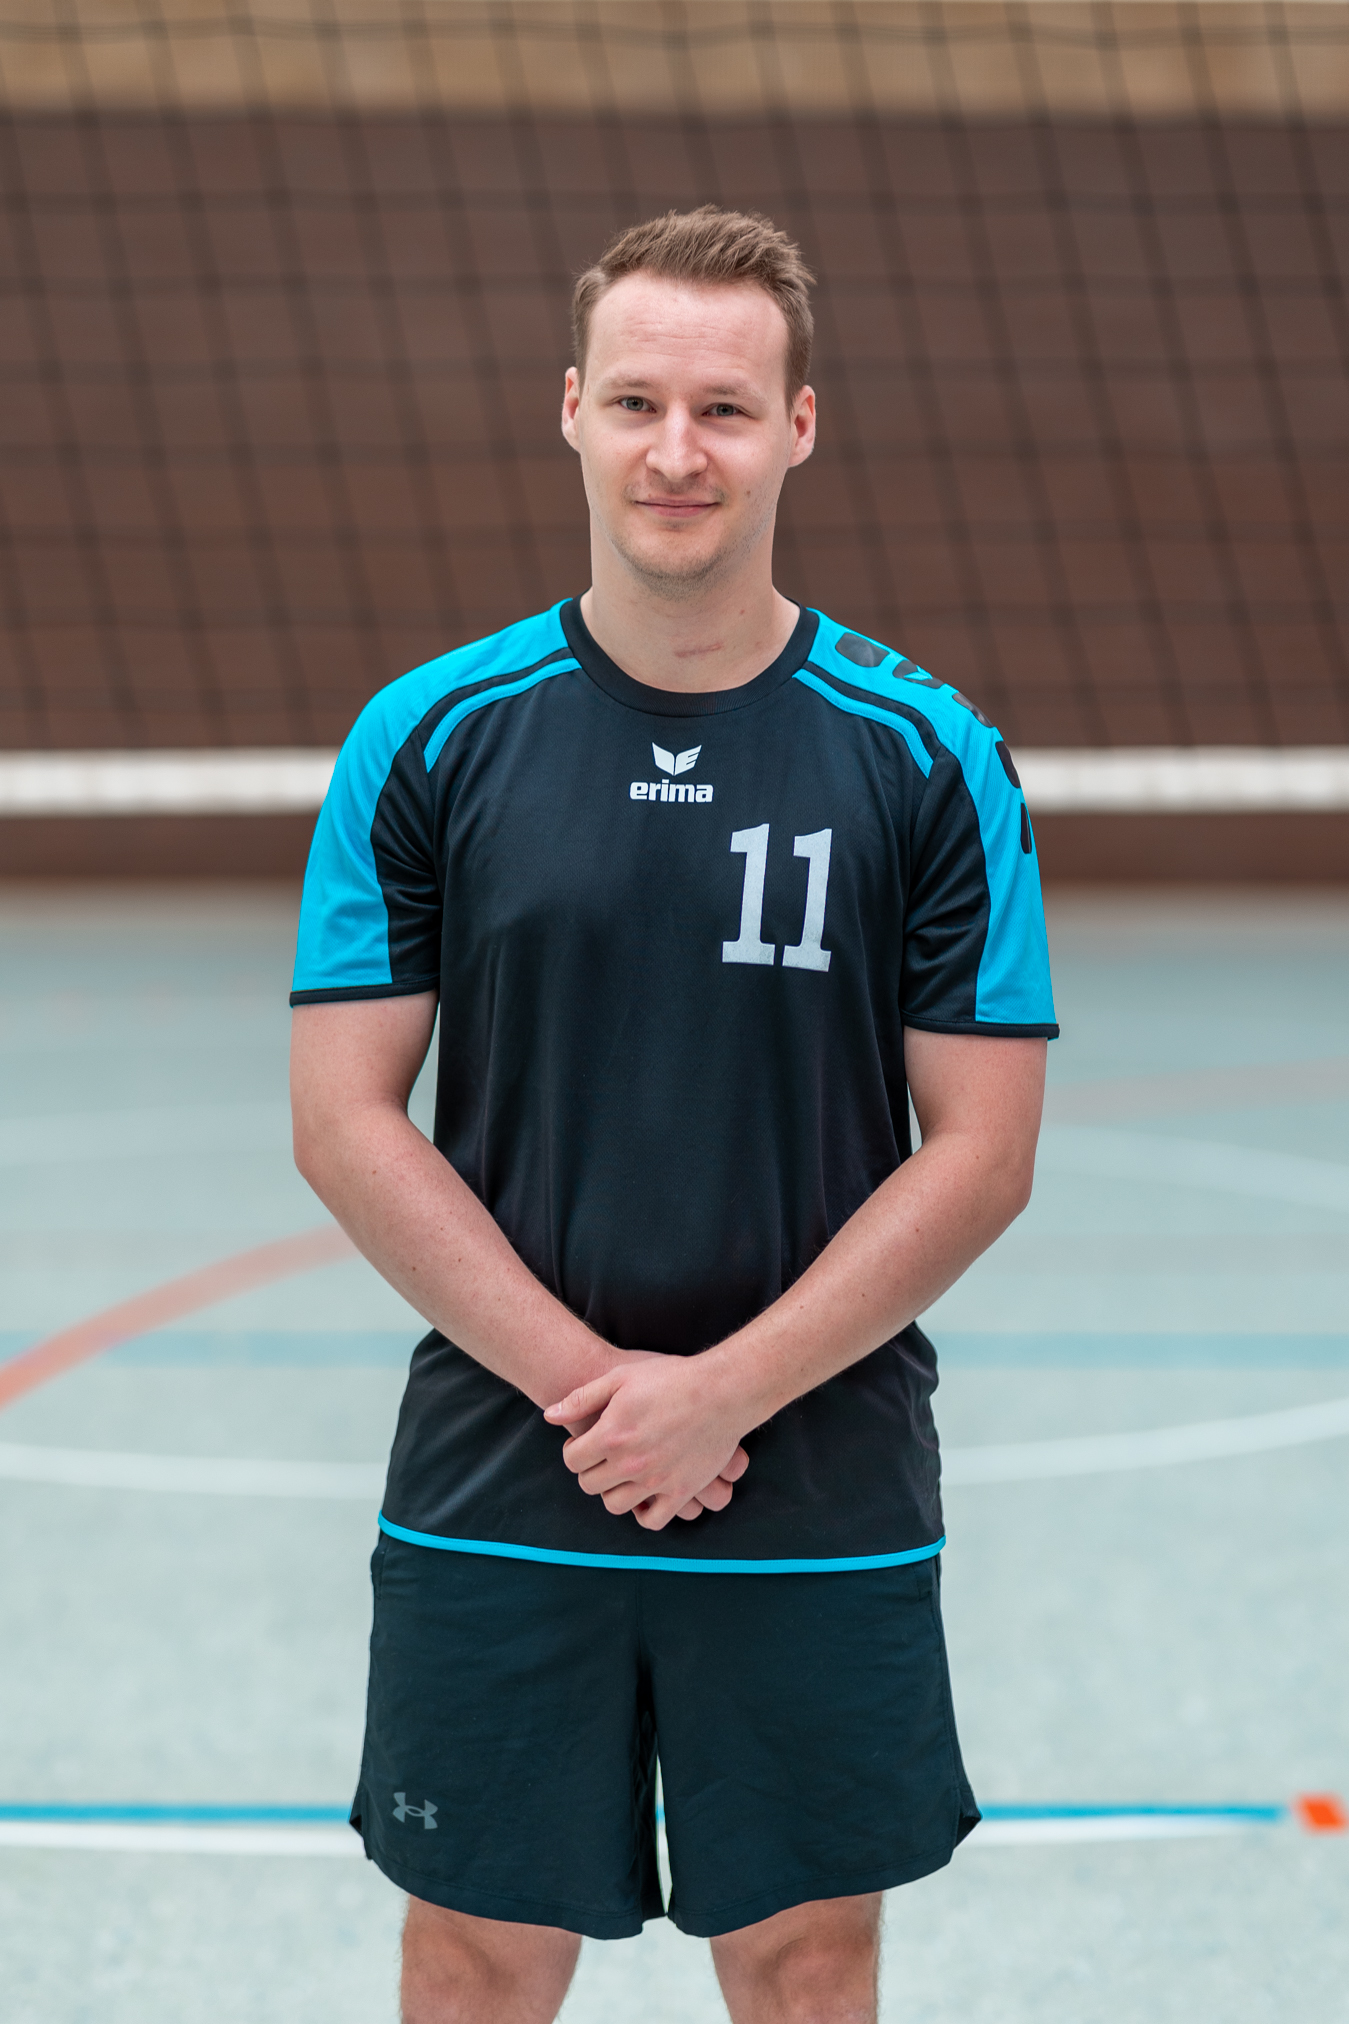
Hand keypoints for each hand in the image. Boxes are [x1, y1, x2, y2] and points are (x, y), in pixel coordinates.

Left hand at [544, 1353, 749, 1530]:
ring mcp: (656, 1481)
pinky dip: (644, 1513)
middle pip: (589, 1485)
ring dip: (612, 1491)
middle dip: (590, 1470)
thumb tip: (550, 1416)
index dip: (574, 1451)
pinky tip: (645, 1494)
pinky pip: (653, 1520)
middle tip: (602, 1457)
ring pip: (615, 1505)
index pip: (572, 1460)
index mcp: (612, 1435)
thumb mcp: (620, 1377)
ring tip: (621, 1474)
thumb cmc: (670, 1378)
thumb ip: (582, 1398)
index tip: (584, 1444)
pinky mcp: (681, 1492)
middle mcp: (630, 1464)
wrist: (722, 1390)